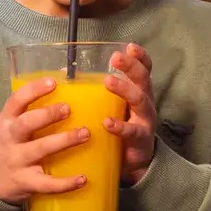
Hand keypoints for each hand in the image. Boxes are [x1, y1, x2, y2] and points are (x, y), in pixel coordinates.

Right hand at [0, 76, 87, 206]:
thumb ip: (29, 109)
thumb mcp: (8, 124)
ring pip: (40, 149)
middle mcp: (10, 139)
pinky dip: (65, 183)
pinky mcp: (26, 182)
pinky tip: (83, 179)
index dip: (34, 90)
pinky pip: (47, 183)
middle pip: (27, 123)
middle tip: (68, 109)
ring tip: (85, 134)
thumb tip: (62, 80)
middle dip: (47, 115)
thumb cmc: (6, 145)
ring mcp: (17, 161)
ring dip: (63, 141)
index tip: (53, 82)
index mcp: (6, 121)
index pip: (16, 100)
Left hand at [101, 43, 156, 182]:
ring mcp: (145, 121)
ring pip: (140, 100)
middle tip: (116, 57)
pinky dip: (120, 126)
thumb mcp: (113, 108)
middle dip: (131, 66)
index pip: (144, 69)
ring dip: (124, 89)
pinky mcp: (140, 141)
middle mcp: (145, 103)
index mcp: (139, 92)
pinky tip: (108, 123)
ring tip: (108, 81)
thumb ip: (96, 92)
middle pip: (143, 80)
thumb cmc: (119, 130)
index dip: (139, 57)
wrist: (134, 165)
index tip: (130, 46)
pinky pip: (131, 132)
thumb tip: (65, 72)